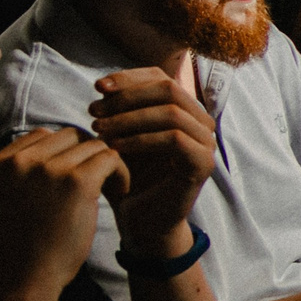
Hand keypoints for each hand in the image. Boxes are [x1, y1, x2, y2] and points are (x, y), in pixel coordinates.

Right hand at [0, 128, 129, 299]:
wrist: (20, 281)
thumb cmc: (16, 247)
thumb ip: (15, 172)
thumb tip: (48, 144)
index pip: (39, 136)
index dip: (62, 154)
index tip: (72, 175)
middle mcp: (18, 160)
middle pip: (67, 135)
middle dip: (84, 155)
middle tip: (97, 178)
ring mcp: (46, 169)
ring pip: (90, 145)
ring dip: (104, 163)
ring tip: (110, 186)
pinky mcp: (75, 182)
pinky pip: (110, 158)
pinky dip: (120, 172)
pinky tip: (120, 191)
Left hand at [87, 69, 215, 250]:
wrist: (141, 223)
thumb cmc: (129, 179)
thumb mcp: (120, 137)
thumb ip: (119, 111)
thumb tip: (103, 86)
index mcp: (184, 111)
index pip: (161, 78)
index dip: (129, 78)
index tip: (98, 88)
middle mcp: (200, 122)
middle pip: (169, 89)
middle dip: (128, 97)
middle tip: (95, 112)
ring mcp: (206, 143)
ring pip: (172, 112)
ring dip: (130, 118)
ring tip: (99, 130)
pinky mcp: (202, 164)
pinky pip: (174, 139)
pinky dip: (142, 140)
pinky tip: (116, 148)